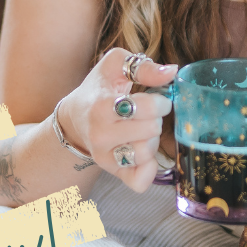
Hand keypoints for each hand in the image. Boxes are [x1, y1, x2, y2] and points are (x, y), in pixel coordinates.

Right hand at [57, 48, 175, 192]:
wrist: (75, 117)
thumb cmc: (99, 87)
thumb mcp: (115, 65)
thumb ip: (143, 66)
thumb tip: (171, 72)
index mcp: (102, 106)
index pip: (146, 108)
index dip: (161, 102)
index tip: (157, 100)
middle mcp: (100, 135)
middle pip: (151, 131)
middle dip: (156, 119)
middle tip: (147, 115)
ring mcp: (105, 157)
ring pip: (146, 155)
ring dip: (153, 140)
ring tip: (143, 130)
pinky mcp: (112, 172)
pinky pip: (139, 182)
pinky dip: (149, 170)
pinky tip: (145, 153)